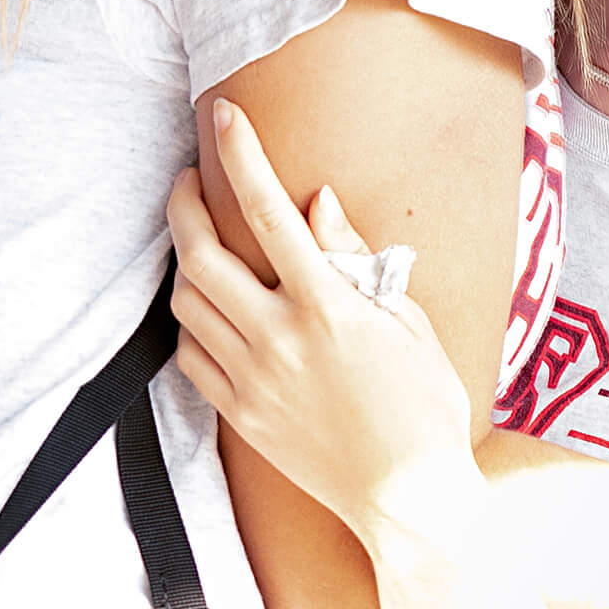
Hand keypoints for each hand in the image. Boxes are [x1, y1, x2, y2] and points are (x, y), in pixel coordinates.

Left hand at [168, 98, 482, 548]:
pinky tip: (210, 304)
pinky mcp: (240, 415)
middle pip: (201, 255)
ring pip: (187, 303)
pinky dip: (191, 318)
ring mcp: (252, 381)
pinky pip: (190, 356)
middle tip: (190, 175)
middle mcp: (279, 339)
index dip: (241, 155)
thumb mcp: (407, 315)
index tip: (225, 115)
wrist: (409, 494)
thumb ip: (355, 255)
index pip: (267, 213)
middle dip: (184, 203)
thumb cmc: (424, 400)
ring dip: (184, 257)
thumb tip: (318, 202)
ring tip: (200, 234)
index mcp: (328, 305)